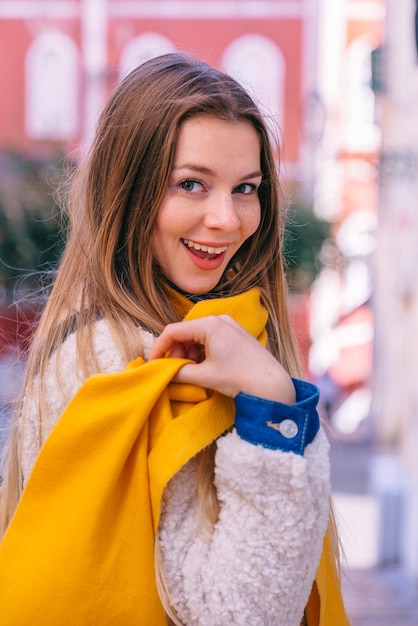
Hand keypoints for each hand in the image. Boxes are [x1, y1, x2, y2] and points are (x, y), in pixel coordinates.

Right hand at [149, 315, 295, 403]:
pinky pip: (209, 339)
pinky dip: (200, 353)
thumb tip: (164, 373)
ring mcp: (229, 325)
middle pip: (185, 333)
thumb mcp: (204, 376)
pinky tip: (201, 368)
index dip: (159, 348)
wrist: (272, 385)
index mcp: (210, 324)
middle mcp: (219, 319)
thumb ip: (179, 372)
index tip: (153, 365)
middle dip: (175, 352)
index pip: (173, 331)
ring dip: (187, 353)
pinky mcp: (235, 334)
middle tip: (171, 372)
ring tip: (187, 372)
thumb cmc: (240, 378)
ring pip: (196, 337)